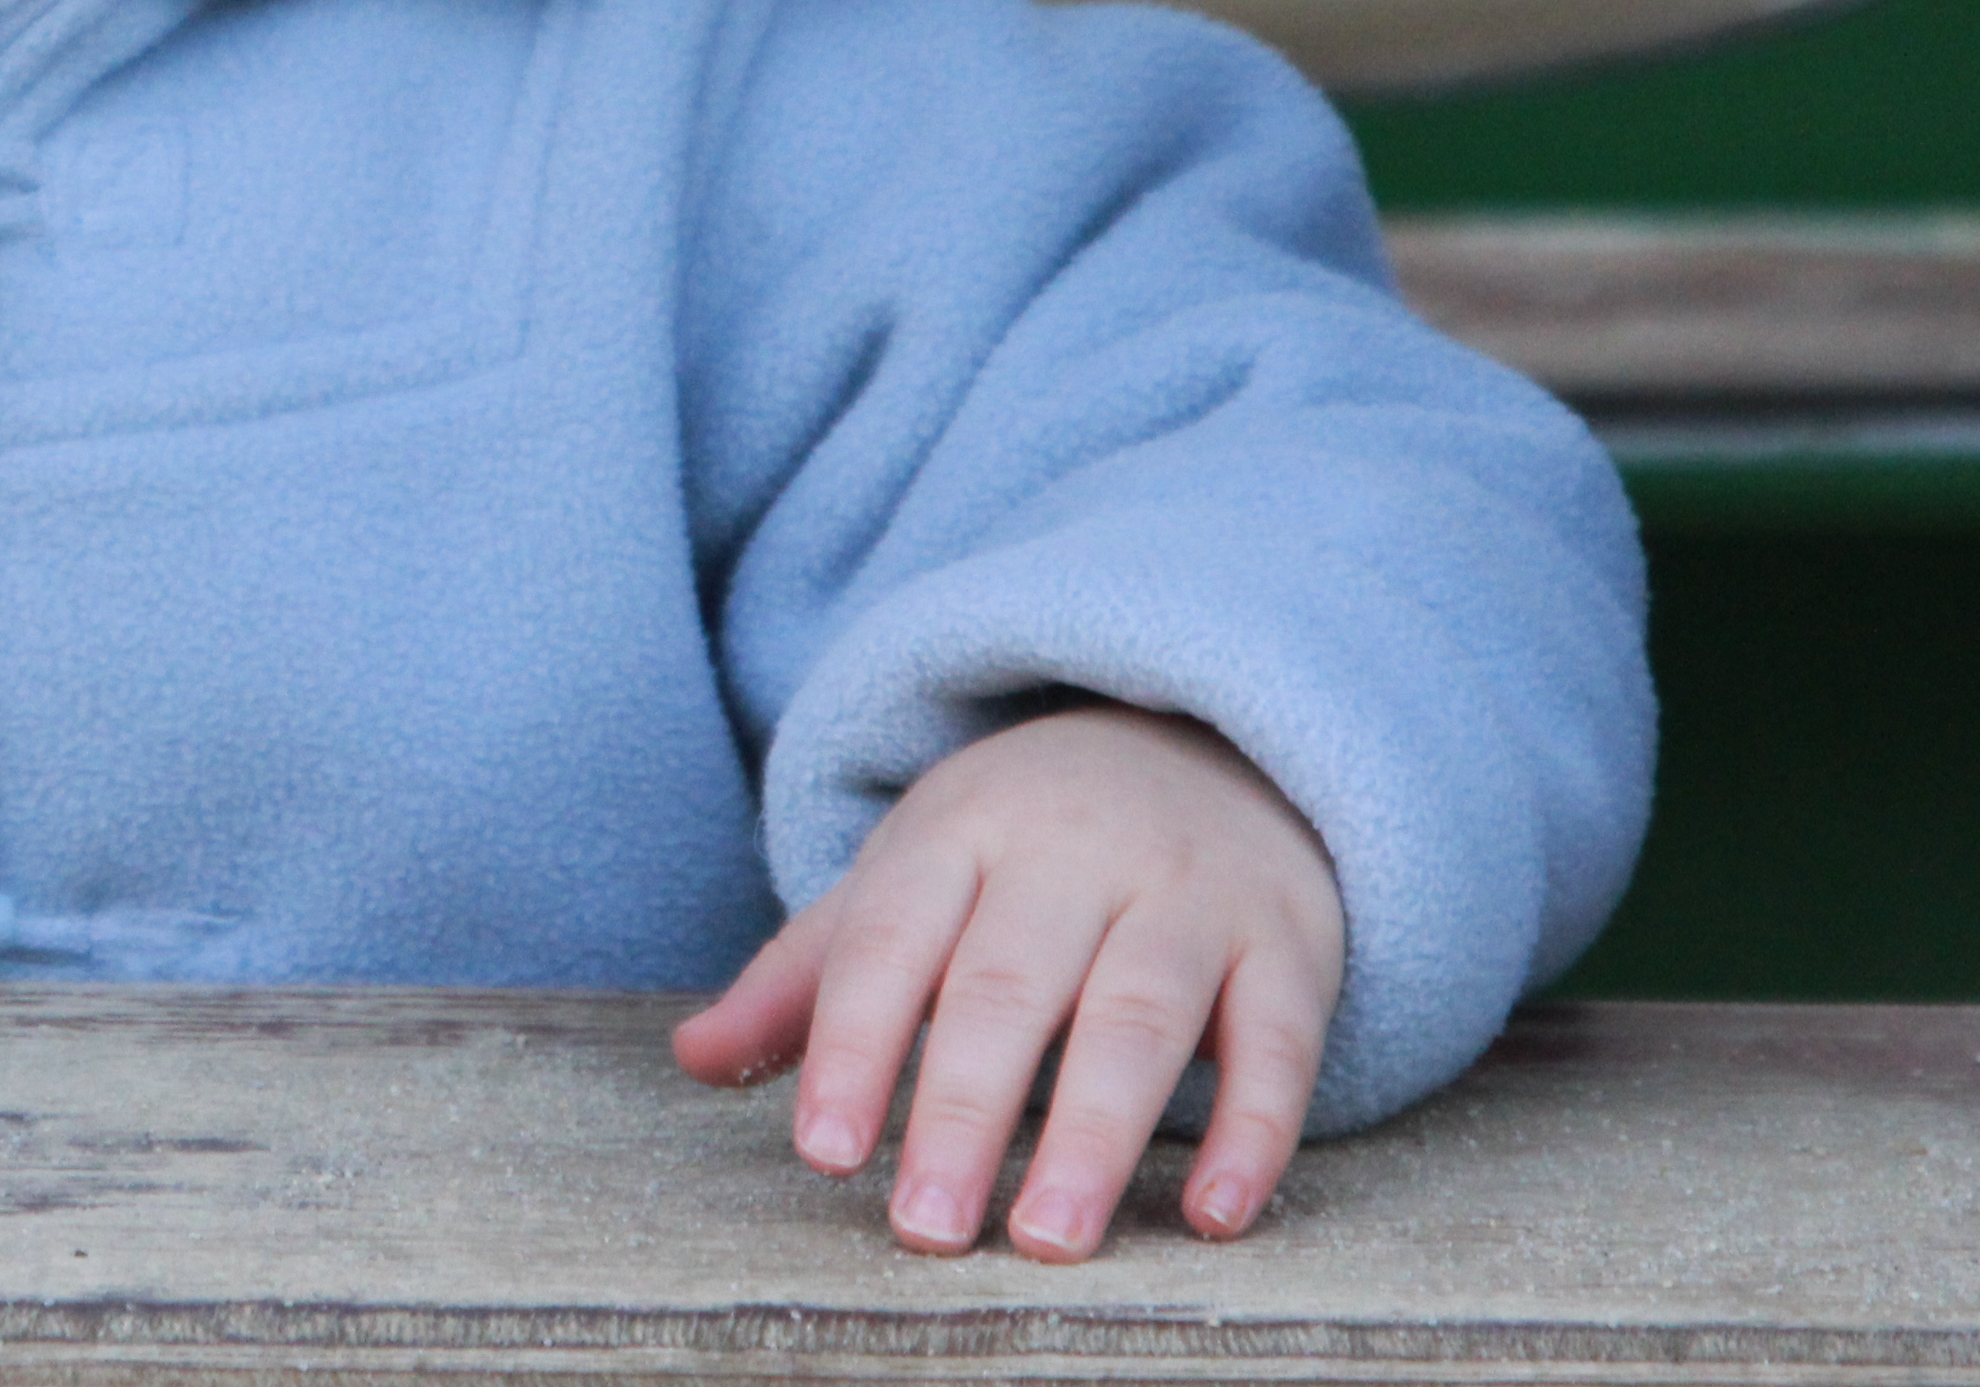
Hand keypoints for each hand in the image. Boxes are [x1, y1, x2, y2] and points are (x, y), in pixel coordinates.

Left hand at [671, 703, 1337, 1260]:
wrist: (1206, 738)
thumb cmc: (1025, 848)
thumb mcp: (910, 876)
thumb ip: (807, 977)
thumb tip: (691, 1061)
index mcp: (959, 831)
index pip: (890, 940)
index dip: (853, 1045)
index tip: (826, 1154)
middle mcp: (1075, 852)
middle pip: (1009, 985)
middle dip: (963, 1110)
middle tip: (926, 1230)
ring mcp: (1188, 893)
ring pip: (1139, 1013)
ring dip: (1093, 1133)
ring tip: (1047, 1240)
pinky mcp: (1288, 941)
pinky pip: (1278, 1040)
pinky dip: (1252, 1129)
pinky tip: (1213, 1216)